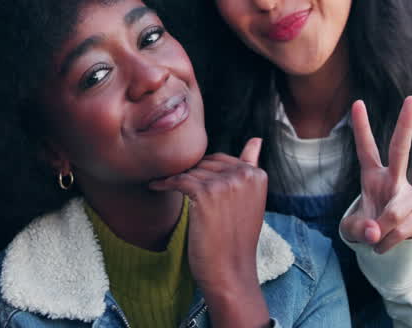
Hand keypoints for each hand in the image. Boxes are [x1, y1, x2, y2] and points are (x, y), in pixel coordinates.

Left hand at [149, 139, 270, 326]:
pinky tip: (155, 187)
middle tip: (176, 187)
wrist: (230, 272)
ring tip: (164, 186)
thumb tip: (256, 139)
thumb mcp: (248, 200)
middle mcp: (244, 175)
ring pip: (190, 173)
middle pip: (204, 164)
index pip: (221, 161)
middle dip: (190, 176)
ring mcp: (225, 183)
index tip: (191, 185)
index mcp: (256, 175)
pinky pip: (178, 180)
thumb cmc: (235, 239)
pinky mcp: (205, 193)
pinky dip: (164, 183)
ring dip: (175, 180)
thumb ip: (250, 167)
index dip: (203, 174)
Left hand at [341, 96, 411, 253]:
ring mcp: (410, 195)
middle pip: (401, 148)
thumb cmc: (368, 227)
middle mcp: (394, 179)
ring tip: (378, 236)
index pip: (365, 148)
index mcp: (373, 176)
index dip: (360, 127)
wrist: (392, 244)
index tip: (357, 102)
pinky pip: (399, 231)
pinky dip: (388, 244)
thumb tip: (376, 231)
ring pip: (392, 214)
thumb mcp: (352, 230)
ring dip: (381, 232)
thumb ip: (359, 229)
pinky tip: (388, 242)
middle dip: (406, 123)